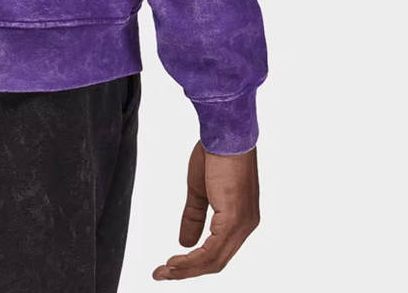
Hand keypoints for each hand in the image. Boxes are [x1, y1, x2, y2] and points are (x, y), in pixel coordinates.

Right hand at [153, 141, 259, 279]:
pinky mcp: (234, 218)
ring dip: (187, 269)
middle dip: (187, 271)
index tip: (171, 266)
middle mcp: (245, 226)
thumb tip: (184, 242)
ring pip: (214, 260)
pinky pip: (213, 249)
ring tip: (165, 271)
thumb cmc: (215, 153)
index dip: (194, 262)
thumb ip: (194, 216)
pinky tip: (176, 262)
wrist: (224, 133)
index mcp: (239, 219)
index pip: (217, 251)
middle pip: (216, 261)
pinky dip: (193, 260)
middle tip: (162, 274)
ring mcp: (242, 224)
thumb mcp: (200, 190)